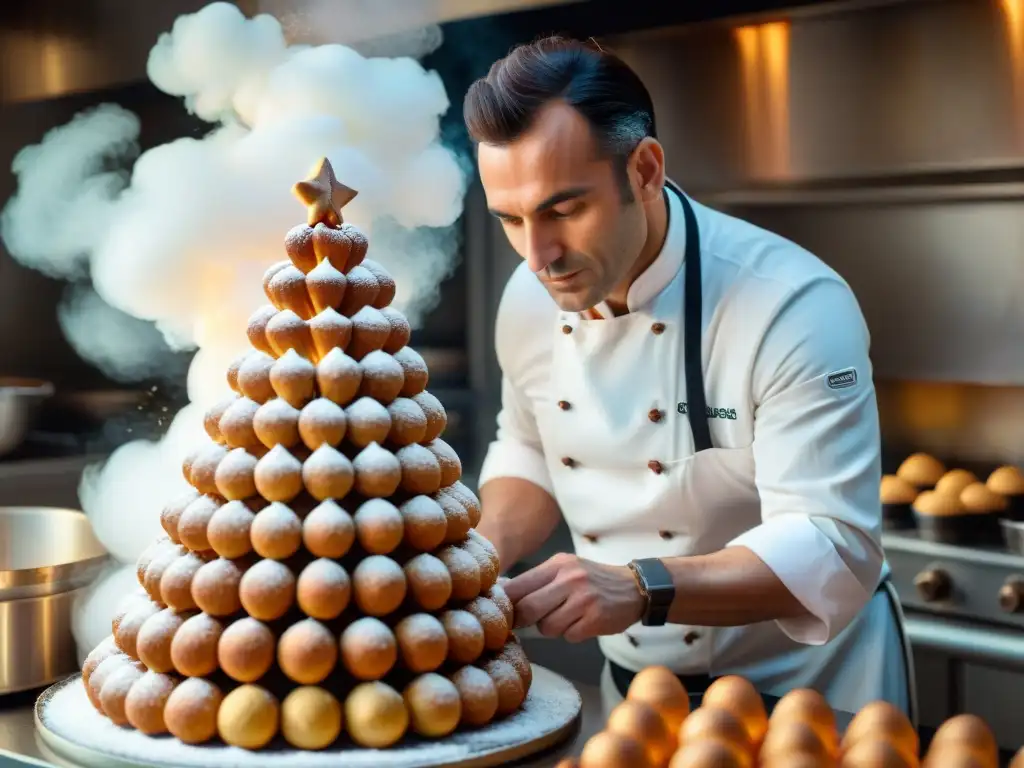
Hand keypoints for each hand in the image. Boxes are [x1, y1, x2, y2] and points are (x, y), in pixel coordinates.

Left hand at [502, 553, 644, 642]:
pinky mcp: (596, 618)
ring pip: (547, 627)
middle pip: (528, 608)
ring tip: (567, 618)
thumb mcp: (566, 569)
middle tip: (529, 622)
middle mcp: (570, 578)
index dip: (506, 604)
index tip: (504, 613)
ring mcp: (584, 598)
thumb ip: (538, 581)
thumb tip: (503, 597)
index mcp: (557, 565)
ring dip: (553, 628)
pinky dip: (573, 634)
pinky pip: (569, 636)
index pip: (518, 585)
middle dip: (524, 620)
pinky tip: (584, 623)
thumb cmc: (592, 580)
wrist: (635, 587)